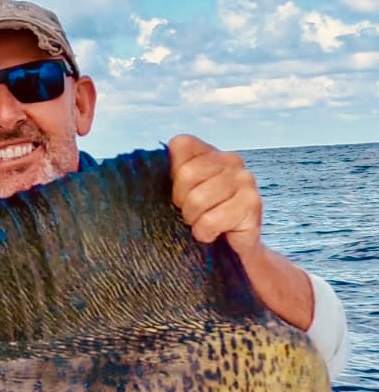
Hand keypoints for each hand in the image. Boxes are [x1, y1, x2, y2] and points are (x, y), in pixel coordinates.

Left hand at [167, 134, 263, 257]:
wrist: (230, 248)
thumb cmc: (199, 217)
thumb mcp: (178, 193)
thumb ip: (166, 175)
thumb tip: (139, 167)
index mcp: (209, 152)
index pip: (181, 144)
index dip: (173, 172)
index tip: (178, 191)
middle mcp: (230, 159)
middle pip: (187, 173)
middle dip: (181, 201)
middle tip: (189, 213)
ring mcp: (245, 179)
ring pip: (198, 199)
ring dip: (193, 220)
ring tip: (200, 224)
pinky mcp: (253, 203)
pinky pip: (212, 220)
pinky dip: (205, 232)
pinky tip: (211, 233)